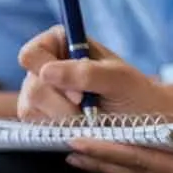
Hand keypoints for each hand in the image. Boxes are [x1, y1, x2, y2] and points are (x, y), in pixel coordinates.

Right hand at [17, 26, 166, 122]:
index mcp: (61, 41)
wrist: (143, 121)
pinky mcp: (41, 115)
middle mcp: (46, 64)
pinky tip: (78, 127)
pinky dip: (58, 130)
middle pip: (31, 87)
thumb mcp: (118, 79)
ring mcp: (41, 91)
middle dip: (61, 107)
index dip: (48, 75)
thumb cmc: (134, 93)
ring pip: (29, 110)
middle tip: (89, 113)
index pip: (31, 54)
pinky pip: (35, 126)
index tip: (79, 96)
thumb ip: (86, 73)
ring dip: (62, 121)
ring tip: (89, 119)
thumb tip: (46, 71)